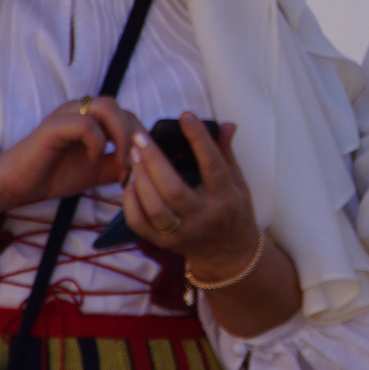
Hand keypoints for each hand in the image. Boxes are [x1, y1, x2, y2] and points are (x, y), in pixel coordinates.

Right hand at [0, 97, 140, 210]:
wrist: (16, 185)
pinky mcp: (53, 126)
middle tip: (130, 167)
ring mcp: (66, 114)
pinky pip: (86, 124)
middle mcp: (80, 109)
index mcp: (91, 117)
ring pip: (107, 107)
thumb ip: (118, 164)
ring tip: (118, 163)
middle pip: (122, 108)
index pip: (128, 116)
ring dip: (121, 136)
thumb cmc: (53, 175)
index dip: (139, 140)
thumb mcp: (96, 171)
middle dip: (134, 138)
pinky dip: (97, 143)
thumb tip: (145, 167)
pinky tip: (93, 161)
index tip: (138, 169)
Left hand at [120, 113, 262, 281]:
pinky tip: (131, 180)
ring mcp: (182, 234)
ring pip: (154, 209)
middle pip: (174, 190)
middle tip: (141, 136)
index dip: (199, 139)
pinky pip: (139, 223)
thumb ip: (226, 152)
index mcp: (226, 199)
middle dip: (154, 160)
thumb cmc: (233, 209)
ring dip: (140, 179)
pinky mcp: (164, 243)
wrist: (228, 254)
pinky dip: (130, 200)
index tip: (185, 116)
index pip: (212, 166)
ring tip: (133, 154)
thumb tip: (225, 124)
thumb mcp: (238, 181)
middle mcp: (203, 218)